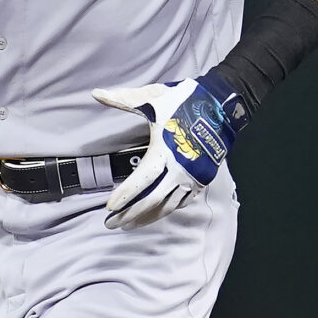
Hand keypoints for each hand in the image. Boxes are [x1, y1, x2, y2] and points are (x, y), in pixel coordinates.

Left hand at [91, 75, 241, 229]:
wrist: (221, 106)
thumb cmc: (185, 101)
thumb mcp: (152, 97)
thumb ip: (122, 99)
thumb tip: (96, 93)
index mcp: (165, 151)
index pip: (141, 180)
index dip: (125, 195)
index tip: (109, 207)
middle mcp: (180, 169)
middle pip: (152, 200)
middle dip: (130, 214)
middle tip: (111, 223)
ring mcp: (192, 177)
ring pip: (167, 206)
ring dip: (146, 217)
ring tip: (127, 224)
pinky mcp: (201, 180)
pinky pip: (181, 202)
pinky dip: (165, 210)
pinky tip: (153, 214)